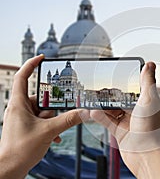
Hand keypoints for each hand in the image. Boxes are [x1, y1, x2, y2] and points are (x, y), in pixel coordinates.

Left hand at [0, 55, 87, 177]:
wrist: (9, 169)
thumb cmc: (19, 150)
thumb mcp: (48, 131)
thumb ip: (68, 120)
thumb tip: (83, 112)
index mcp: (19, 104)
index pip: (22, 77)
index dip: (32, 64)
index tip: (42, 58)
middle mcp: (19, 109)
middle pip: (40, 97)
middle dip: (51, 108)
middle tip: (56, 116)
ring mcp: (22, 118)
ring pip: (43, 111)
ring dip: (52, 120)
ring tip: (54, 131)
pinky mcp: (26, 127)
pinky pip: (41, 120)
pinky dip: (49, 127)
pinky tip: (54, 136)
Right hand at [90, 62, 159, 177]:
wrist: (145, 155)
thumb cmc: (151, 129)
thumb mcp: (149, 100)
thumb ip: (147, 82)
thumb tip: (150, 64)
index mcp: (147, 103)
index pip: (136, 88)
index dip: (127, 81)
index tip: (117, 74)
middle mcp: (138, 112)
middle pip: (122, 99)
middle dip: (111, 94)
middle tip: (100, 87)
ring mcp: (129, 122)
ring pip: (113, 110)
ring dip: (103, 105)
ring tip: (93, 98)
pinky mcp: (121, 132)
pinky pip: (108, 121)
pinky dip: (100, 116)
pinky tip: (92, 111)